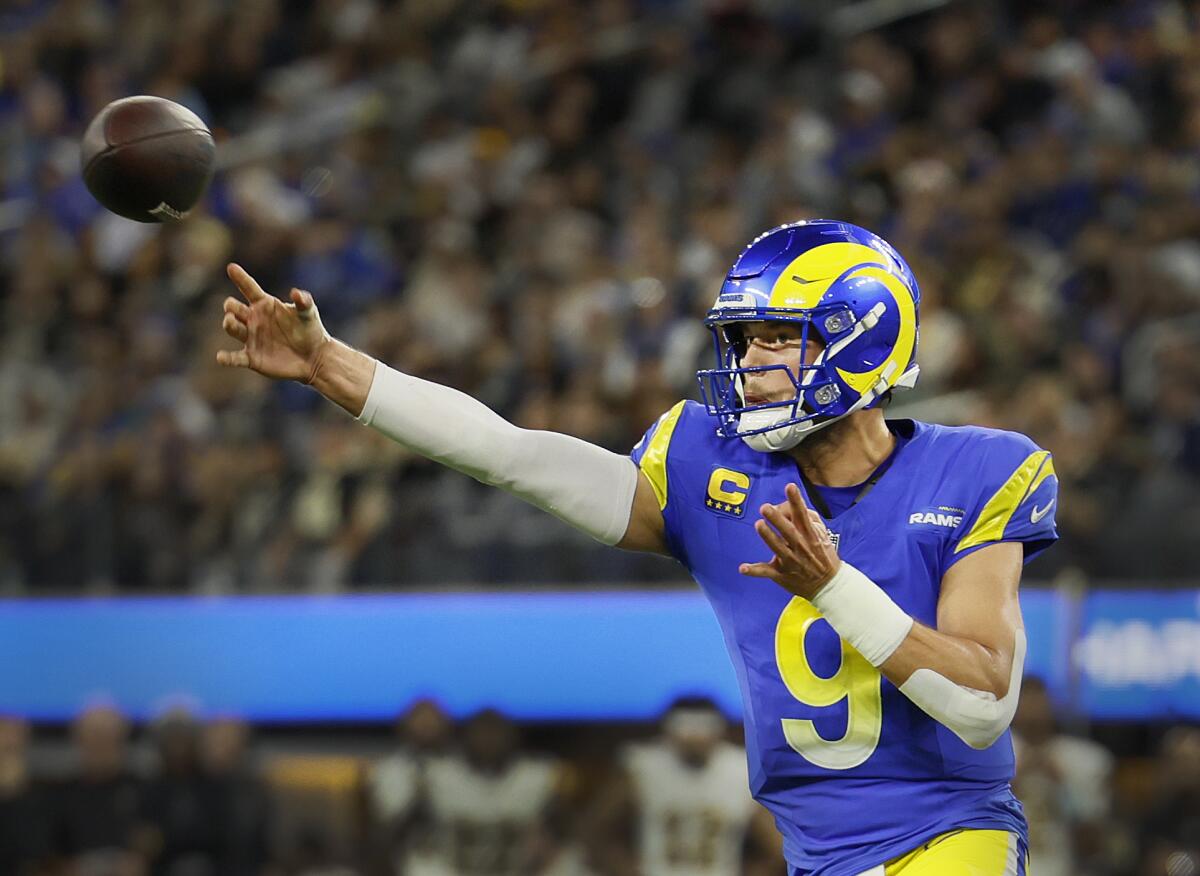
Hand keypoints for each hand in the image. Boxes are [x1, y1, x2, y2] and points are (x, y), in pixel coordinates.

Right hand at [217, 263, 331, 382]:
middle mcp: (254, 319)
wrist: (314, 357)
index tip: (231, 268)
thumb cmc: (310, 330)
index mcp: (264, 305)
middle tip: (232, 308)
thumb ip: (303, 302)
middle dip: (230, 307)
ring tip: (230, 321)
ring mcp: (251, 338)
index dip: (240, 278)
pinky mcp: (252, 358)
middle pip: (234, 309)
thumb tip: (295, 292)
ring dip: (229, 324)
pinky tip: (221, 357)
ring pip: (233, 328)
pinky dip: (227, 358)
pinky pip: (235, 358)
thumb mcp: (308, 313)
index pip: (249, 288)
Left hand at [740, 482, 840, 599]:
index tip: (790, 487)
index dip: (796, 500)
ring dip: (768, 536)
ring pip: (777, 548)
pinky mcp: (781, 574)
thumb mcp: (823, 535)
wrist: (828, 585)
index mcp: (810, 536)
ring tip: (759, 524)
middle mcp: (800, 547)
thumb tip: (794, 506)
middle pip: (788, 531)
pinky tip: (742, 568)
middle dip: (777, 519)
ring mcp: (790, 561)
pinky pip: (766, 572)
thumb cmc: (823, 555)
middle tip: (765, 507)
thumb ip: (810, 519)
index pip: (802, 515)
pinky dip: (754, 571)